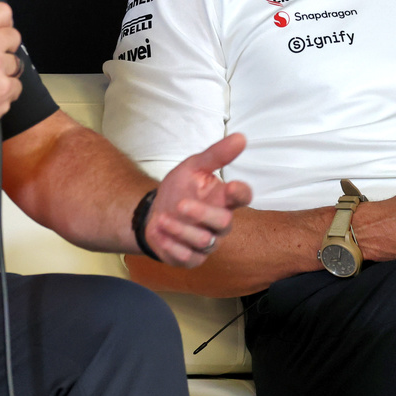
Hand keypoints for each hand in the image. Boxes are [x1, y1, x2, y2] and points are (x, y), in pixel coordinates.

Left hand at [143, 133, 252, 267]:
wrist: (153, 214)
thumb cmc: (179, 189)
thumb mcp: (193, 167)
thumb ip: (216, 155)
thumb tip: (241, 137)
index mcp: (223, 198)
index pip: (242, 197)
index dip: (240, 193)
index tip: (231, 187)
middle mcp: (220, 222)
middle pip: (224, 222)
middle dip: (202, 214)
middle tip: (180, 204)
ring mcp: (208, 242)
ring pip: (205, 241)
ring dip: (181, 229)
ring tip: (162, 218)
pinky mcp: (193, 258)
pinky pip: (188, 257)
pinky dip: (172, 245)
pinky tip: (160, 233)